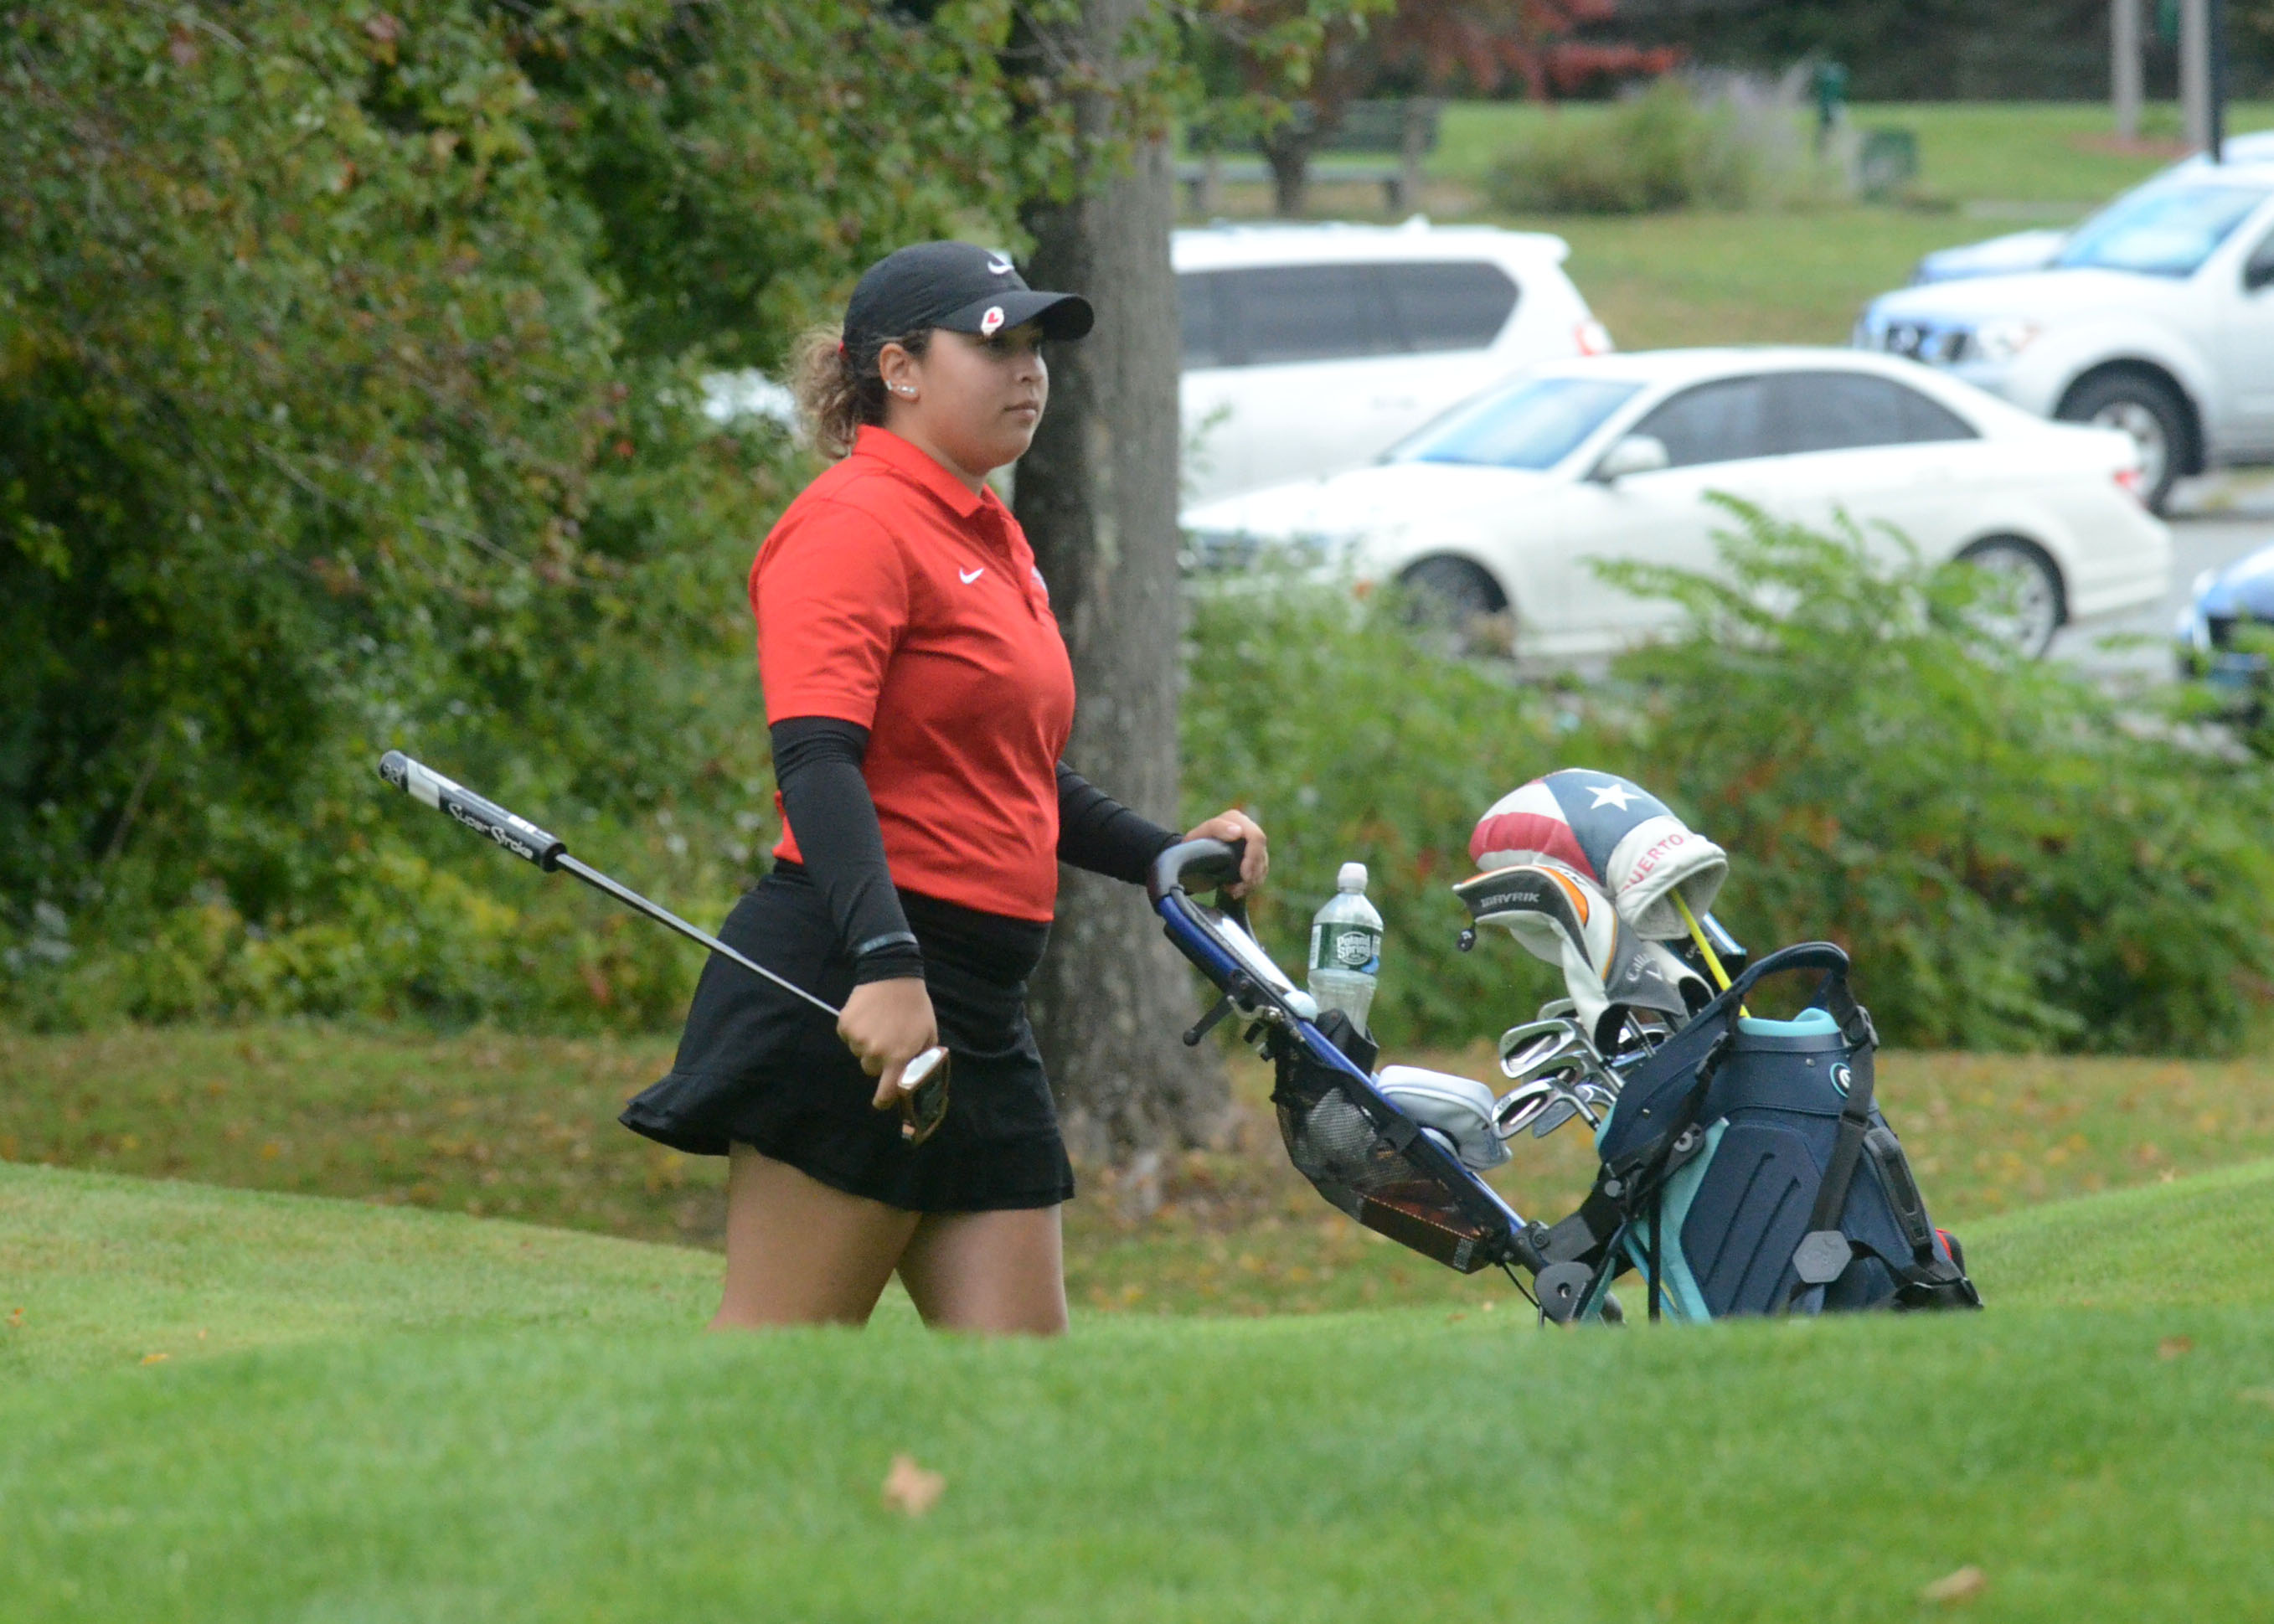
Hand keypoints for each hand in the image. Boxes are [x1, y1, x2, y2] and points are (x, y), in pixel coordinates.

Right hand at [838, 977, 940, 1109]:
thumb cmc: (915, 1007)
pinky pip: (848, 1038)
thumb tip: (915, 1079)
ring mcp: (857, 1039)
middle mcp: (875, 1052)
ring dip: (867, 1045)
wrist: (892, 975)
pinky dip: (855, 1031)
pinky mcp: (844, 1026)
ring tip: (879, 1024)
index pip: (887, 1092)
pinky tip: (867, 1017)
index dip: (884, 1100)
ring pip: (859, 1053)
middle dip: (879, 1061)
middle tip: (888, 1040)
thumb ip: (923, 1059)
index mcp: (898, 1056)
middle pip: (871, 1069)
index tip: (882, 1102)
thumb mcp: (929, 1034)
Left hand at [1182, 808, 1267, 896]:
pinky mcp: (1253, 858)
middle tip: (1238, 889)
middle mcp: (1246, 829)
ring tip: (1233, 891)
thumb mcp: (1197, 836)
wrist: (1190, 858)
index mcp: (1235, 819)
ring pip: (1262, 865)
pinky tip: (1236, 890)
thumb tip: (1238, 831)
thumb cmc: (1192, 845)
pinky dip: (1250, 885)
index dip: (1253, 858)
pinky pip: (1260, 873)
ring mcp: (1251, 844)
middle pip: (1261, 854)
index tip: (1245, 876)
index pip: (1256, 838)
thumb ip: (1216, 828)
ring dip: (1251, 883)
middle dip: (1253, 874)